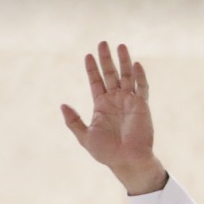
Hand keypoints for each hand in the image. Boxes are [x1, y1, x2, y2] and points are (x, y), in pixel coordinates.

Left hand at [61, 41, 166, 195]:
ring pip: (126, 76)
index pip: (96, 82)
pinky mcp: (142, 106)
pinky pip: (141, 88)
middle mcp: (115, 100)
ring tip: (120, 46)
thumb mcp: (85, 136)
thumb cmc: (106, 152)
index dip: (92, 69)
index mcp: (101, 106)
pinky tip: (136, 64)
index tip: (87, 55)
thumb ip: (74, 121)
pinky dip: (140, 76)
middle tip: (103, 43)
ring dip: (123, 61)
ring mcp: (129, 102)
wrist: (126, 161)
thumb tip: (62, 105)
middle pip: (111, 74)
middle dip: (106, 59)